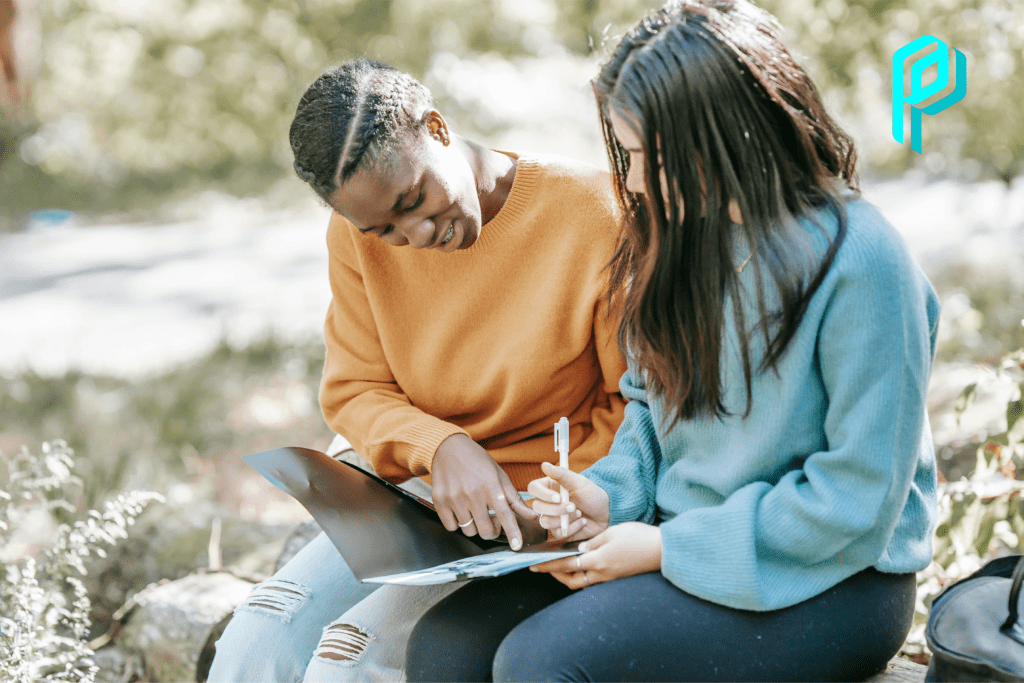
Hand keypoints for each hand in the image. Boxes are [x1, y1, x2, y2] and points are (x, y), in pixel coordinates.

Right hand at [431, 434, 535, 549]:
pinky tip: (459, 508)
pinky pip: (451, 527)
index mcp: (490, 486)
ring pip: (468, 530)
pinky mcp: (439, 501)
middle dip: (491, 531)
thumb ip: (514, 499)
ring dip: (474, 526)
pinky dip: (457, 523)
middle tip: (490, 521)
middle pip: (485, 531)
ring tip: (473, 510)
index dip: (512, 532)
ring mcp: (454, 498)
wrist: (448, 448)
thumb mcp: (499, 475)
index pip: (504, 514)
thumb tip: (532, 516)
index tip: (517, 546)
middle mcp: (472, 493)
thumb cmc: (477, 461)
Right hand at [527, 461, 609, 541]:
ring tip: (579, 513)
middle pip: (537, 507)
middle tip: (574, 506)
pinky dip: (572, 527)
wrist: (607, 512)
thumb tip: (544, 464)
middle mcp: (548, 503)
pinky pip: (557, 533)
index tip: (558, 497)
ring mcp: (553, 518)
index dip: (542, 494)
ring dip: (565, 518)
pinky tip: (582, 522)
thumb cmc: (592, 494)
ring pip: (546, 522)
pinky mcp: (560, 531)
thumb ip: (561, 474)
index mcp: (550, 488)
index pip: (533, 489)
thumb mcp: (578, 482)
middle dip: (556, 509)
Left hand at [529, 522, 661, 589]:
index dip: (548, 565)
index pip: (566, 565)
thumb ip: (593, 542)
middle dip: (555, 575)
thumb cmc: (639, 537)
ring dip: (568, 577)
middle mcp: (602, 573)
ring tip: (560, 567)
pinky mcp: (617, 578)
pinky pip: (594, 581)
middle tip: (544, 567)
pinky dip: (583, 576)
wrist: (663, 551)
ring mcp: (610, 578)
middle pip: (571, 580)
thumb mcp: (612, 532)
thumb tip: (579, 550)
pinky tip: (582, 567)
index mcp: (598, 560)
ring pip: (582, 583)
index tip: (533, 565)